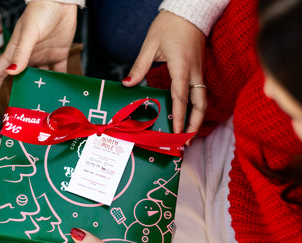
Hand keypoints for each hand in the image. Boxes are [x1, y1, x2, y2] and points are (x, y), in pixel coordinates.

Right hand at [0, 1, 77, 108]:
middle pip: (20, 81)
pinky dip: (60, 82)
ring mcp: (43, 57)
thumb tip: (11, 73)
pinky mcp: (58, 55)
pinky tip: (62, 93)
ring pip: (40, 80)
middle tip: (20, 114)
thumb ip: (21, 52)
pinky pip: (59, 73)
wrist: (61, 2)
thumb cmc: (40, 12)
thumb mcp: (29, 32)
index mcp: (15, 52)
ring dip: (41, 91)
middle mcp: (28, 58)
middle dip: (18, 96)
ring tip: (43, 108)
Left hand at [123, 10, 206, 133]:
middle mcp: (194, 72)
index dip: (180, 117)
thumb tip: (128, 83)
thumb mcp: (150, 44)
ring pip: (203, 99)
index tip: (177, 133)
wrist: (189, 11)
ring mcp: (199, 71)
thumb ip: (140, 66)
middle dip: (195, 124)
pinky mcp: (198, 70)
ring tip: (189, 133)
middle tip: (187, 141)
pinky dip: (196, 107)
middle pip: (200, 103)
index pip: (181, 97)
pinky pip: (200, 92)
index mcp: (181, 66)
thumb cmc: (170, 25)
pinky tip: (189, 115)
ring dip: (197, 118)